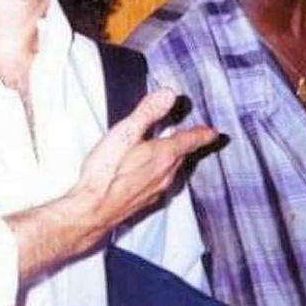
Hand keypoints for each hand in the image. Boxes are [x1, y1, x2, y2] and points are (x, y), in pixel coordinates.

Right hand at [72, 88, 217, 235]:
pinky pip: (162, 181)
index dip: (202, 134)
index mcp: (164, 155)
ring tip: (173, 149)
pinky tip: (150, 170)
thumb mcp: (125, 133)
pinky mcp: (145, 201)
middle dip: (188, 144)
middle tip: (193, 135)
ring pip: (173, 170)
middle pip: (183, 156)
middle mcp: (166, 174)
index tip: (213, 132)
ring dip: (175, 158)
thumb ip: (148, 112)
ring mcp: (156, 190)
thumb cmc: (105, 172)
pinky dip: (162, 171)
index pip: (190, 141)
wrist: (92, 211)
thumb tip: (169, 94)